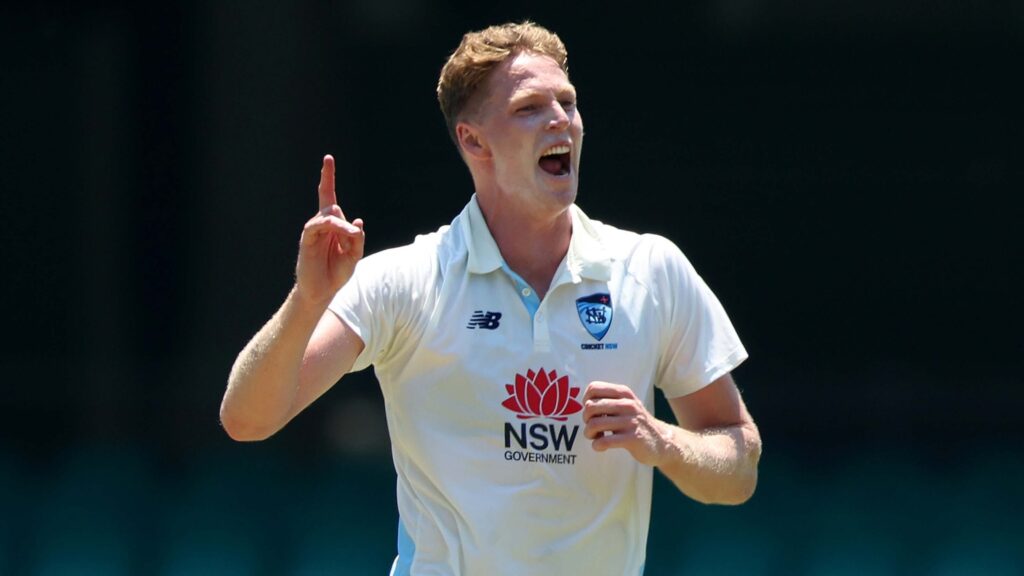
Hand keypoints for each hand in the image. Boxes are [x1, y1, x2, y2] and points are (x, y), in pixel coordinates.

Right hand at [295, 155, 364, 306]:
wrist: (322, 290)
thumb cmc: (337, 272)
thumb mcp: (354, 255)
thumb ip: (357, 239)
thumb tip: (357, 221)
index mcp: (333, 225)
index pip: (328, 196)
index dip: (327, 178)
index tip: (328, 158)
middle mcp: (322, 224)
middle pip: (334, 208)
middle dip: (347, 225)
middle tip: (353, 241)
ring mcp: (314, 230)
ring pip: (330, 216)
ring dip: (343, 228)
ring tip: (351, 239)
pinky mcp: (308, 238)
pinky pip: (318, 224)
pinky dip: (332, 226)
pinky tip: (341, 231)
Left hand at [582, 381, 673, 466]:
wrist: (662, 442)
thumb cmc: (636, 423)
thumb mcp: (626, 405)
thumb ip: (608, 400)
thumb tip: (584, 403)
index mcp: (624, 393)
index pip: (593, 388)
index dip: (586, 400)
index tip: (592, 412)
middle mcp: (628, 404)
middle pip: (590, 407)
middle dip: (586, 419)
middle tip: (593, 427)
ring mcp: (631, 421)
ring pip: (594, 424)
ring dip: (589, 433)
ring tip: (596, 437)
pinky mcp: (633, 438)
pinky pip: (604, 441)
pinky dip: (597, 445)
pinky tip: (601, 446)